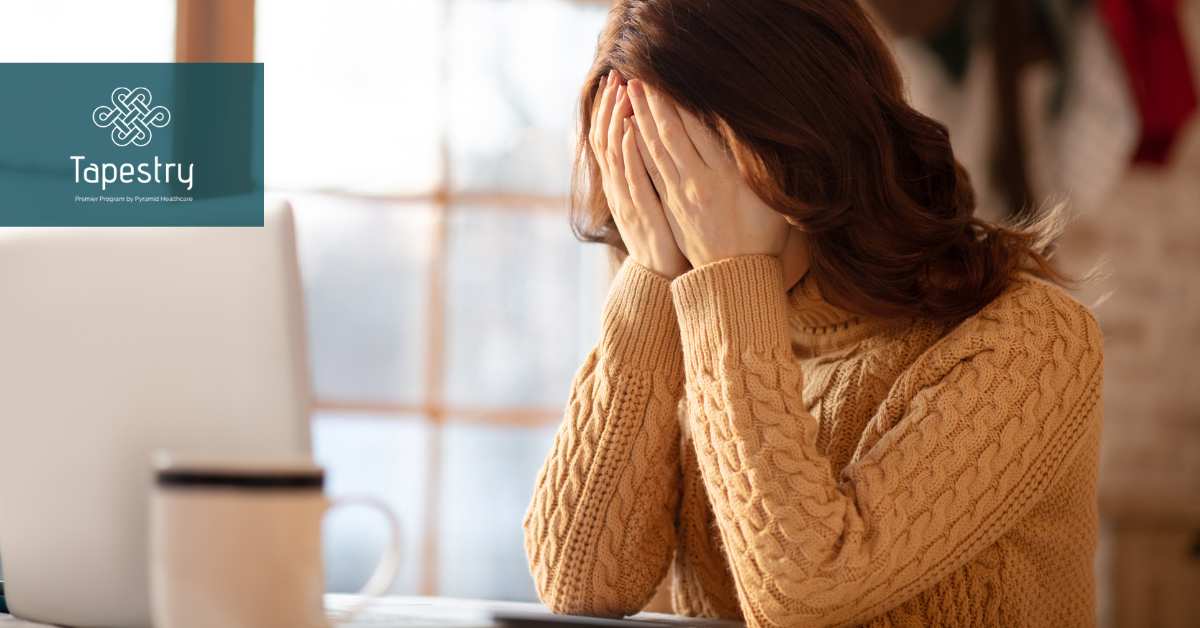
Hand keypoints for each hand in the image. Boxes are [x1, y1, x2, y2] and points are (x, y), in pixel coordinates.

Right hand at [590, 71, 689, 278]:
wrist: (663, 282)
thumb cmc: (666, 239)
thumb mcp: (654, 201)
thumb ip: (651, 173)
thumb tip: (654, 141)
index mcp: (620, 186)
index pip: (608, 140)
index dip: (609, 110)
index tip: (616, 82)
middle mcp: (619, 191)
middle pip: (607, 140)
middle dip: (611, 106)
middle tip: (615, 75)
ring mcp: (627, 204)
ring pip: (615, 155)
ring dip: (617, 120)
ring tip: (622, 91)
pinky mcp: (642, 217)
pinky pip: (632, 180)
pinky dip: (629, 153)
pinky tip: (630, 130)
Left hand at [626, 80, 790, 268]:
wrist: (737, 276)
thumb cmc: (762, 234)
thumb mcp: (769, 195)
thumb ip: (754, 163)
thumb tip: (745, 129)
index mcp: (728, 178)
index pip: (700, 129)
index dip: (683, 100)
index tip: (672, 76)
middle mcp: (700, 183)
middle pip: (673, 133)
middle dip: (656, 101)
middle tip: (643, 74)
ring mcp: (681, 195)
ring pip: (657, 149)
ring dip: (643, 117)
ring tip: (632, 92)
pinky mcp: (670, 206)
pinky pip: (651, 170)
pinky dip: (638, 147)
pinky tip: (630, 129)